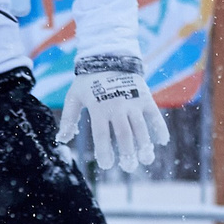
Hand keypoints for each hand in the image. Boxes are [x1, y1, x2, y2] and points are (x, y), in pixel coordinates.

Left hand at [62, 53, 171, 172]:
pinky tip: (162, 141)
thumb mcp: (74, 97)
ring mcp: (132, 101)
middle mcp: (116, 106)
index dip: (104, 152)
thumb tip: (62, 140)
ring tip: (146, 160)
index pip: (101, 135)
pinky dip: (160, 127)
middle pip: (123, 134)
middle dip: (127, 153)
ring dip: (144, 145)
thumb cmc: (88, 81)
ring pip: (140, 127)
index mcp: (98, 108)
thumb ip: (68, 118)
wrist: (108, 57)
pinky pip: (154, 114)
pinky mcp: (145, 97)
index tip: (107, 165)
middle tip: (128, 167)